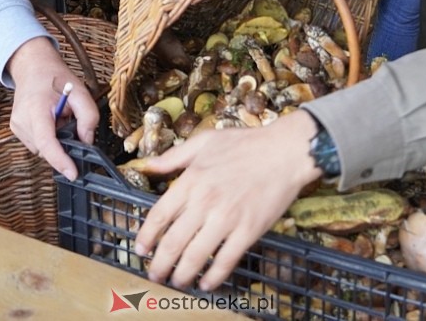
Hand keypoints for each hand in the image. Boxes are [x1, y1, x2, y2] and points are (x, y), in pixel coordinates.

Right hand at [5, 36, 98, 179]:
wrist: (32, 66)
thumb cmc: (55, 77)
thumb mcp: (80, 91)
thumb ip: (88, 116)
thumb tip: (87, 141)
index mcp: (35, 109)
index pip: (46, 142)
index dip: (60, 160)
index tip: (73, 173)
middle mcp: (22, 120)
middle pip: (46, 149)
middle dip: (63, 144)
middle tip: (69, 120)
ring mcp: (16, 126)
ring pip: (42, 149)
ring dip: (55, 140)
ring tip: (58, 117)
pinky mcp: (16, 129)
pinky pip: (37, 144)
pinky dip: (48, 137)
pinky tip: (50, 120)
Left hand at [134, 110, 321, 289]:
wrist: (284, 152)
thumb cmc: (246, 144)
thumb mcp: (204, 141)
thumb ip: (174, 156)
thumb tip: (150, 165)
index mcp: (191, 180)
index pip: (159, 215)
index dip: (146, 236)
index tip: (141, 249)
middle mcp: (204, 202)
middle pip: (173, 242)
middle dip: (160, 264)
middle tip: (155, 274)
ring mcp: (226, 218)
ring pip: (196, 256)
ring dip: (182, 274)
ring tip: (177, 282)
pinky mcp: (248, 231)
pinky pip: (225, 260)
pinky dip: (213, 276)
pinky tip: (206, 283)